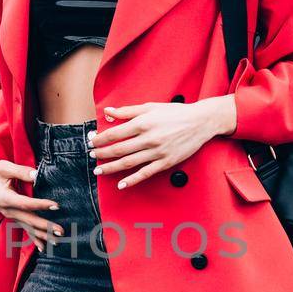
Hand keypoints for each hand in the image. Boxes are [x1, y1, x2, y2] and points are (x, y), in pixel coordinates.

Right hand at [0, 162, 63, 252]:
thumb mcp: (3, 167)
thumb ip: (20, 171)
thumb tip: (36, 175)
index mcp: (4, 198)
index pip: (25, 204)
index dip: (40, 205)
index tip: (55, 205)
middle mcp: (7, 211)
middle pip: (28, 220)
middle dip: (45, 226)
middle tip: (60, 231)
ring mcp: (10, 216)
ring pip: (28, 228)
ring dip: (43, 235)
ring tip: (57, 241)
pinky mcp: (13, 218)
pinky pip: (25, 229)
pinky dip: (34, 239)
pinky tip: (43, 247)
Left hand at [87, 98, 236, 188]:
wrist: (201, 122)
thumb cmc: (175, 112)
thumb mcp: (150, 107)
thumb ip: (127, 111)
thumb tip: (108, 112)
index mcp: (143, 123)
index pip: (115, 134)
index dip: (100, 140)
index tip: (92, 142)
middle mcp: (148, 138)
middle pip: (119, 150)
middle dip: (102, 154)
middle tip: (92, 156)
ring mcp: (157, 152)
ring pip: (129, 163)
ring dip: (111, 168)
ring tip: (99, 170)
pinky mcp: (166, 162)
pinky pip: (146, 173)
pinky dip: (132, 180)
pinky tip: (121, 184)